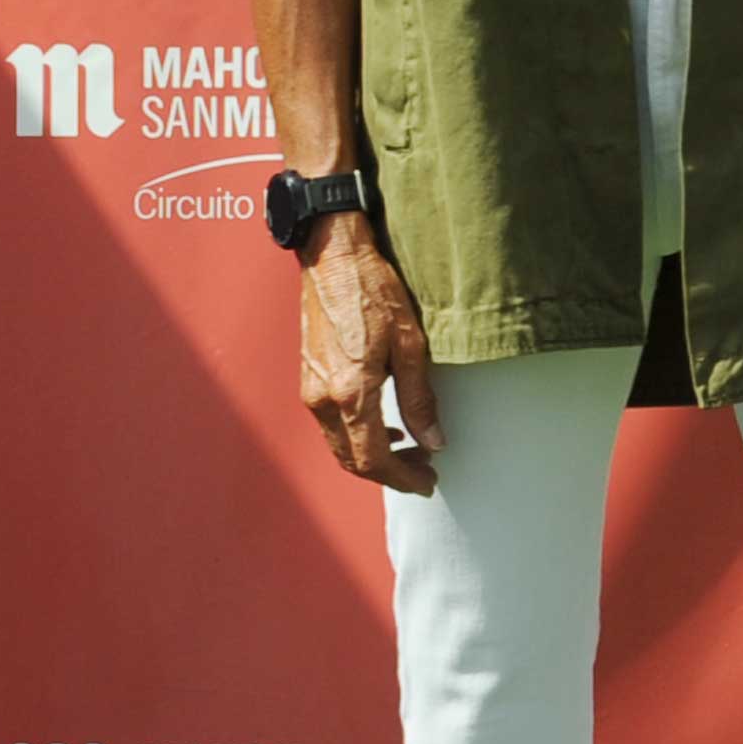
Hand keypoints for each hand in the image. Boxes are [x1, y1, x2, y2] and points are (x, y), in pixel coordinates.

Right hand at [298, 221, 440, 494]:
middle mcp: (322, 400)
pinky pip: (331, 426)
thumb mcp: (411, 345)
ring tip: (412, 451)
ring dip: (373, 457)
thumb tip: (434, 441)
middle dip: (390, 474)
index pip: (373, 459)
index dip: (402, 478)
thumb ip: (420, 398)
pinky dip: (357, 437)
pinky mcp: (308, 381)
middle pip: (352, 460)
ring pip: (340, 446)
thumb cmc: (375, 293)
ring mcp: (310, 392)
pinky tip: (385, 427)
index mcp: (350, 393)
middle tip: (425, 472)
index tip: (428, 483)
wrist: (334, 260)